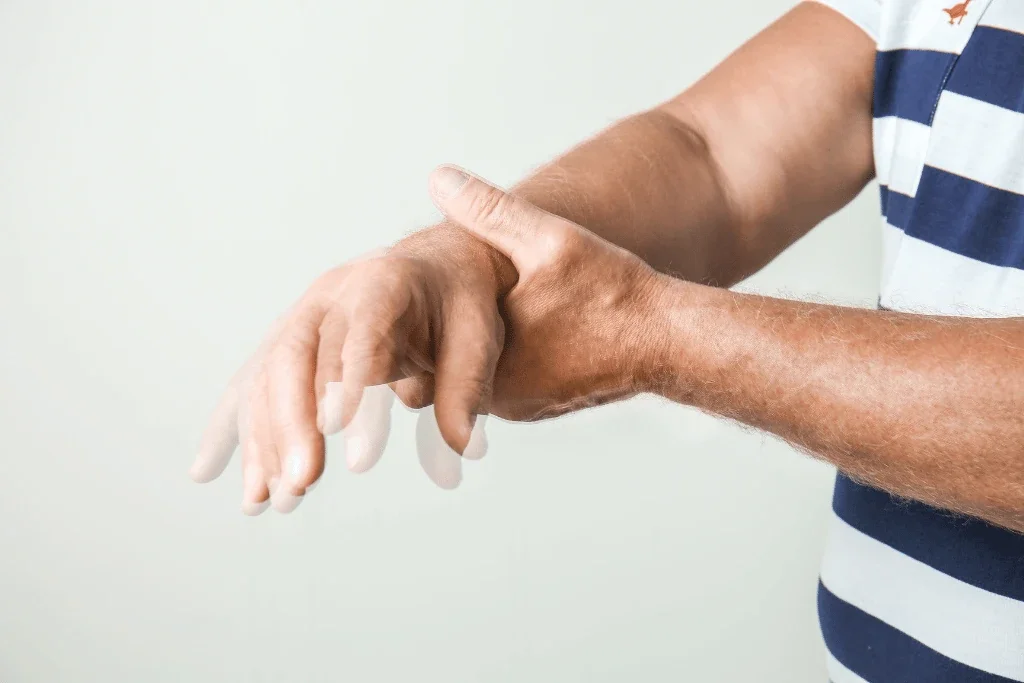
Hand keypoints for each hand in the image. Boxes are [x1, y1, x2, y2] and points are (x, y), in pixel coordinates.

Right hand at [190, 228, 504, 513]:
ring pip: (267, 376)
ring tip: (268, 501)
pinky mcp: (287, 344)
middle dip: (293, 423)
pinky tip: (209, 472)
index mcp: (385, 281)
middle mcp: (331, 295)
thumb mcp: (479, 334)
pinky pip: (251, 385)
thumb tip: (460, 448)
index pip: (362, 331)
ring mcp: (302, 317)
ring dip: (262, 441)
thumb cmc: (460, 301)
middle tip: (304, 484)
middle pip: (298, 356)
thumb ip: (467, 388)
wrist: (433, 268)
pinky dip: (233, 431)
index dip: (348, 380)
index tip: (340, 435)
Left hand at [429, 166, 665, 420]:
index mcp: (488, 366)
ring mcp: (521, 407)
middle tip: (416, 295)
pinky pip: (502, 380)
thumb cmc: (615, 292)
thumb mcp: (551, 239)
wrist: (672, 340)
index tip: (400, 292)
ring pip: (473, 373)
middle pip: (443, 363)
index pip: (423, 348)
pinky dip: (497, 355)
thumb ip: (490, 210)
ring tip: (452, 303)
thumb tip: (439, 177)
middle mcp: (499, 398)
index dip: (411, 317)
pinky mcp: (540, 406)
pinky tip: (503, 322)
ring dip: (467, 343)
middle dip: (437, 327)